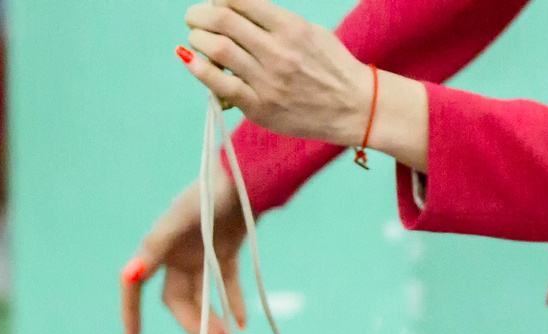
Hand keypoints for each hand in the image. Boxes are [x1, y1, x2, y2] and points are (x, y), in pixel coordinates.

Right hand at [121, 177, 249, 333]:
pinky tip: (243, 324)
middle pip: (178, 301)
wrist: (245, 180)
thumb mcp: (178, 223)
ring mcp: (200, 255)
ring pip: (202, 297)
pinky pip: (226, 286)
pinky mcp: (224, 253)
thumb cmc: (208, 198)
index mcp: (158, 249)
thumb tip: (128, 276)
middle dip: (194, 325)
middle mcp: (175, 255)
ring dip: (213, 320)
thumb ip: (154, 249)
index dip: (131, 314)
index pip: (136, 288)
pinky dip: (234, 304)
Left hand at [180, 0, 374, 147]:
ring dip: (197, 39)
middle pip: (222, 21)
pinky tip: (191, 60)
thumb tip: (234, 11)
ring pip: (216, 49)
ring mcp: (268, 81)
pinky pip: (219, 84)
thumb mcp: (310, 32)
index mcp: (290, 27)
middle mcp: (278, 51)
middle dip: (199, 15)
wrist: (356, 108)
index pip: (239, 0)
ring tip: (196, 40)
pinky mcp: (260, 107)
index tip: (213, 4)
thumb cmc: (332, 68)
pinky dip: (199, 68)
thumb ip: (274, 21)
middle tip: (193, 19)